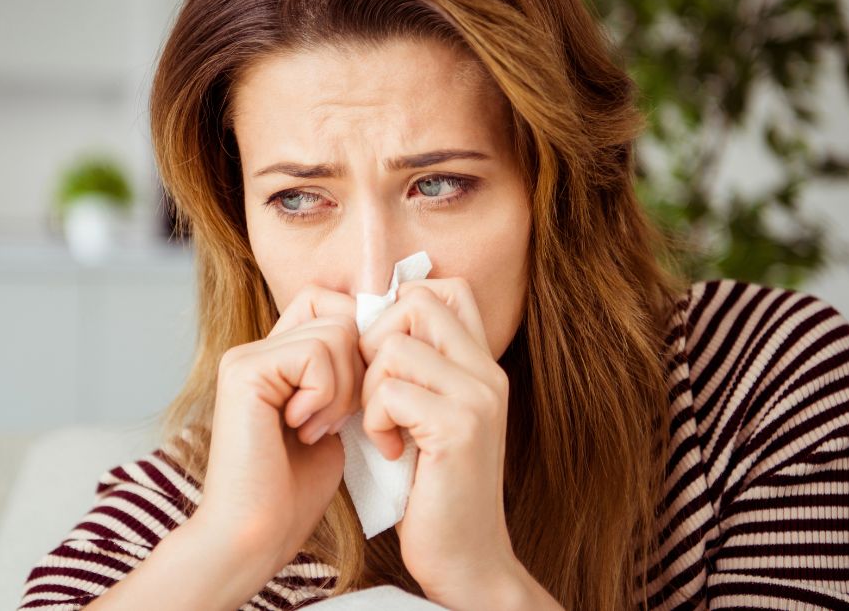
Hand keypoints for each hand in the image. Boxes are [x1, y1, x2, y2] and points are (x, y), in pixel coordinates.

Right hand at [201, 284, 363, 572]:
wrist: (258, 535)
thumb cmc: (296, 493)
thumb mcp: (337, 419)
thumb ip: (348, 375)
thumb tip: (386, 333)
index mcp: (276, 358)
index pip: (334, 306)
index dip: (363, 345)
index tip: (361, 402)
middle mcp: (257, 349)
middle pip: (340, 313)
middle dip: (359, 369)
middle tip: (337, 421)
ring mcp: (246, 356)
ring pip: (335, 331)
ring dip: (344, 388)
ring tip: (318, 430)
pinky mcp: (244, 370)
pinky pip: (314, 353)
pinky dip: (325, 394)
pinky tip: (303, 431)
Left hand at [355, 278, 522, 606]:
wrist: (465, 559)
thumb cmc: (430, 489)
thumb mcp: (423, 416)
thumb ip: (411, 371)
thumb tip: (360, 320)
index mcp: (481, 365)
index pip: (443, 289)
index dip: (396, 310)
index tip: (378, 360)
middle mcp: (487, 373)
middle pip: (416, 301)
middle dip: (374, 342)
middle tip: (372, 392)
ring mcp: (478, 398)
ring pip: (394, 347)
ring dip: (369, 389)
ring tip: (382, 428)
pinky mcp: (459, 428)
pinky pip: (391, 390)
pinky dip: (375, 421)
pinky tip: (390, 451)